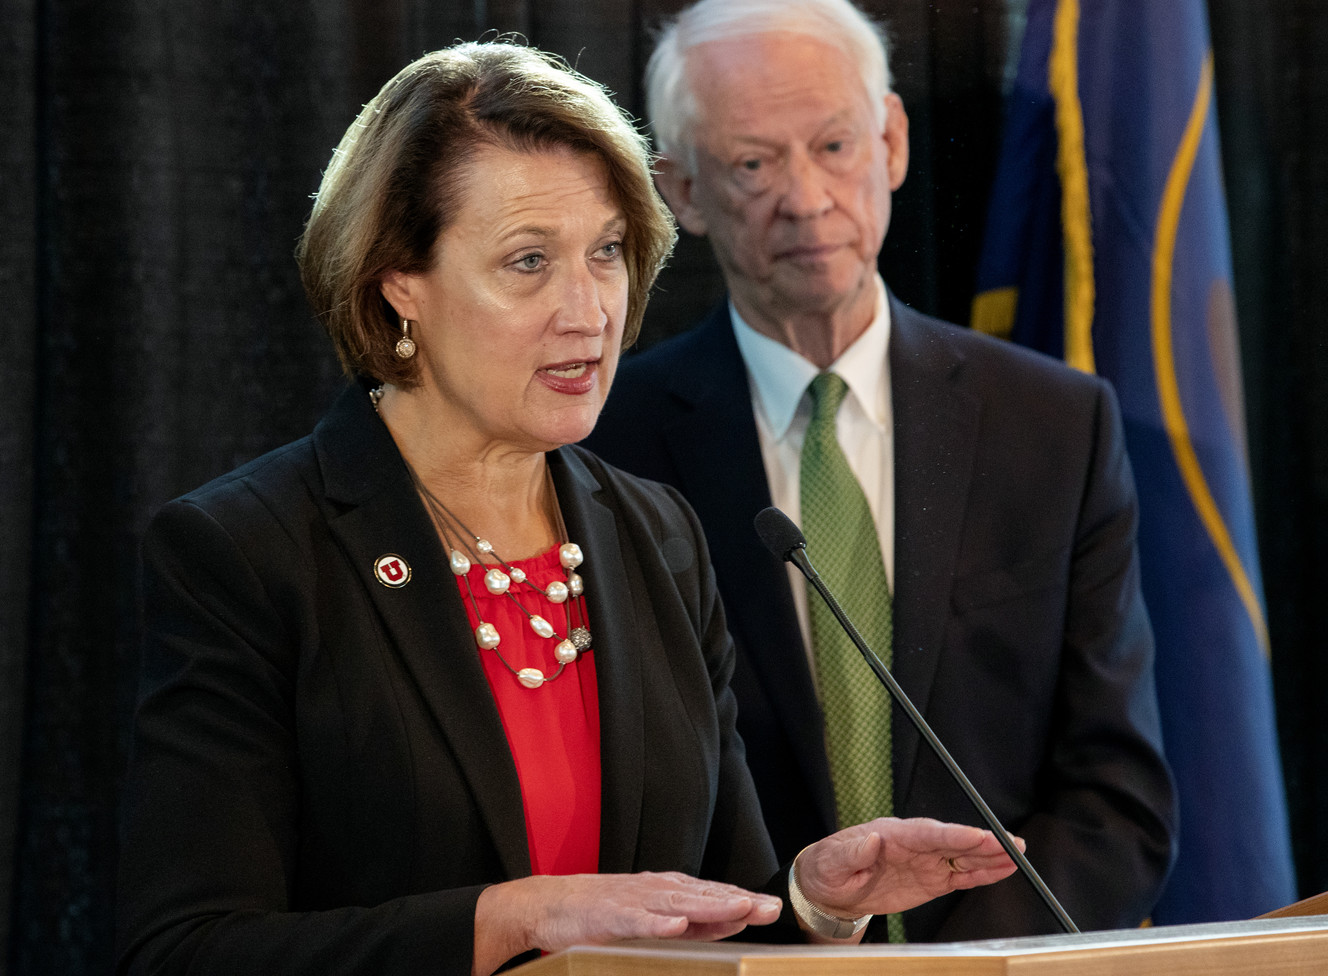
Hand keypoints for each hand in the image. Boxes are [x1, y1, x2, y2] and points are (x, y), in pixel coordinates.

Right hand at [473, 871, 781, 974]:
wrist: (549, 904)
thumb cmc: (604, 913)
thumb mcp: (655, 917)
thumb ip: (693, 922)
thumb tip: (735, 921)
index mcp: (668, 891)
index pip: (712, 895)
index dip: (743, 900)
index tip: (774, 908)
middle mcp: (655, 890)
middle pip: (703, 896)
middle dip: (738, 901)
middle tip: (770, 907)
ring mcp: (633, 901)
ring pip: (678, 904)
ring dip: (709, 906)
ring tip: (738, 907)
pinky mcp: (609, 916)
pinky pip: (637, 920)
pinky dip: (658, 921)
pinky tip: (678, 924)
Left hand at [795, 818, 1022, 918]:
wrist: (828, 888)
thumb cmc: (827, 869)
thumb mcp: (832, 862)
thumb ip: (852, 852)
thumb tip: (871, 839)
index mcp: (891, 835)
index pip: (927, 833)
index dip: (953, 834)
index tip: (977, 834)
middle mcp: (913, 844)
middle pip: (952, 841)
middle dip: (982, 842)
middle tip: (1011, 844)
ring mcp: (924, 861)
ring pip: (962, 857)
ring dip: (989, 856)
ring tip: (1018, 854)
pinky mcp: (930, 879)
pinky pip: (960, 876)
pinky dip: (982, 873)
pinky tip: (1003, 870)